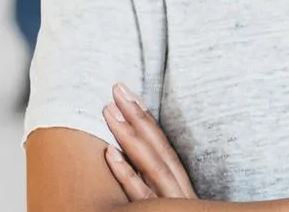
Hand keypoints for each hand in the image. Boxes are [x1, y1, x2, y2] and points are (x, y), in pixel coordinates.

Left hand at [103, 83, 196, 201]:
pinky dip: (127, 174)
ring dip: (130, 135)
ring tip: (109, 110)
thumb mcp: (168, 201)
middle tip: (117, 89)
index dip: (146, 119)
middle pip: (159, 148)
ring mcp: (170, 202)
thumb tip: (127, 160)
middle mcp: (177, 190)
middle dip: (138, 116)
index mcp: (179, 185)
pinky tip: (111, 153)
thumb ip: (153, 186)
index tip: (129, 93)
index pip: (163, 146)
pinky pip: (141, 196)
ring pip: (152, 165)